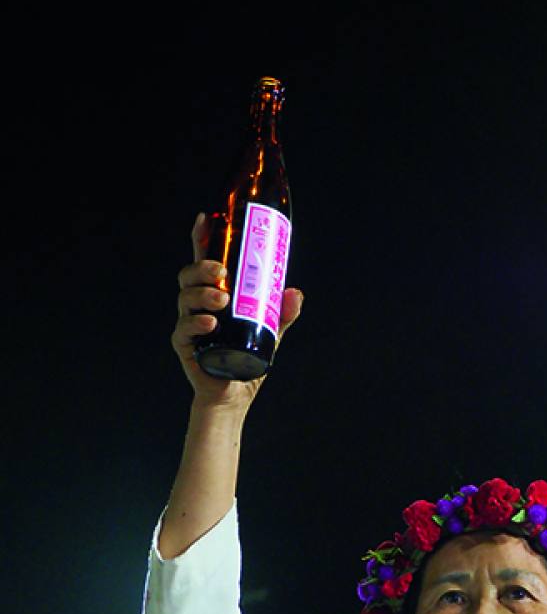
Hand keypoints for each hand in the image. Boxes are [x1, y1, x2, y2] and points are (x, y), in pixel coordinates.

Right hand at [173, 213, 303, 406]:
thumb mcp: (271, 333)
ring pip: (185, 298)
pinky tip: (209, 323)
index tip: (206, 218)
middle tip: (222, 271)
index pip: (204, 261)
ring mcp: (189, 324)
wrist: (233, 395)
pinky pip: (183, 330)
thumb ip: (282, 314)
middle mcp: (197, 305)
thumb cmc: (247, 360)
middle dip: (203, 267)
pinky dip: (196, 324)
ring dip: (202, 293)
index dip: (202, 238)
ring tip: (222, 298)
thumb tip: (296, 293)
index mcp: (215, 294)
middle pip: (190, 275)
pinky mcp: (185, 345)